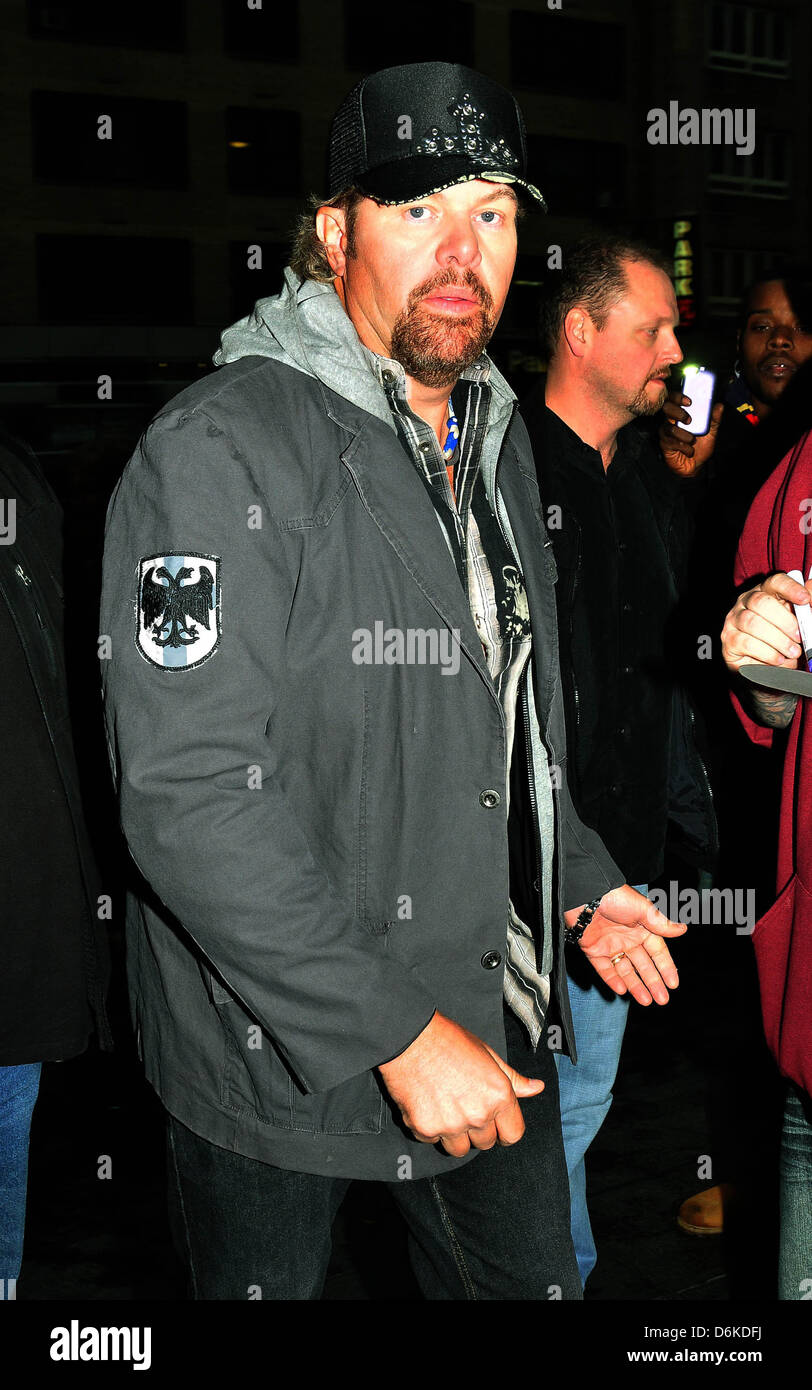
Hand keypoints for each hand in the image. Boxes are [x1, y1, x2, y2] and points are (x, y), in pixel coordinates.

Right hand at [377, 1011, 544, 1157]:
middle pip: (486, 1143)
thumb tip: (537, 1088)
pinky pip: (432, 1140)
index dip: (505, 1131)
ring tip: (445, 1107)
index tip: (496, 1126)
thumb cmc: (450, 1041)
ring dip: (454, 1135)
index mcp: (499, 1096)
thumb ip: (512, 1079)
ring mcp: (451, 1125)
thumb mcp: (488, 1055)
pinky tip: (426, 1103)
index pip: (513, 1135)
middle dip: (478, 1130)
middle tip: (464, 1106)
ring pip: (459, 1149)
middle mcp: (478, 1115)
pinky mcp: (425, 1129)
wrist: (409, 1037)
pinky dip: (429, 1128)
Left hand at [564, 885, 685, 1004]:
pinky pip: (604, 969)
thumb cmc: (615, 897)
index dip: (665, 967)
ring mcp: (610, 945)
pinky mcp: (593, 950)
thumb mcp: (642, 909)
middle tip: (663, 1000)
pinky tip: (622, 990)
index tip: (673, 984)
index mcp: (641, 927)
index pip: (657, 951)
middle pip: (643, 964)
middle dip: (653, 982)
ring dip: (636, 986)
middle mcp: (627, 938)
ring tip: (646, 1001)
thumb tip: (683, 929)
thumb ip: (660, 923)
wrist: (584, 896)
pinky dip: (612, 980)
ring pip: (626, 970)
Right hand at [658, 391, 722, 476]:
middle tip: (689, 420)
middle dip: (678, 412)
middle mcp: (671, 420)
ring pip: (669, 427)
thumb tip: (719, 406)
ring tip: (692, 440)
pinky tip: (689, 450)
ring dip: (683, 434)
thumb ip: (714, 419)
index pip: (674, 398)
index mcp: (681, 413)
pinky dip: (682, 446)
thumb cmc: (700, 447)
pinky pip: (670, 441)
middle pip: (666, 408)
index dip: (678, 396)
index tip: (689, 401)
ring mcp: (666, 432)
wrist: (696, 466)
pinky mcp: (665, 444)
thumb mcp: (711, 432)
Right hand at [720, 571, 807, 673]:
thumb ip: (806, 609)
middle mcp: (746, 602)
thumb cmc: (786, 640)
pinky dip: (767, 653)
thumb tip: (811, 591)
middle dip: (784, 620)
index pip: (775, 582)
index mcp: (766, 592)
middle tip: (799, 636)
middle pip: (760, 601)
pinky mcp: (729, 640)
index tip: (805, 599)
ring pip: (752, 622)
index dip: (790, 588)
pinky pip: (746, 643)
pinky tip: (778, 659)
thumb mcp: (800, 624)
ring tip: (792, 652)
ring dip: (777, 640)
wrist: (770, 668)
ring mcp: (734, 620)